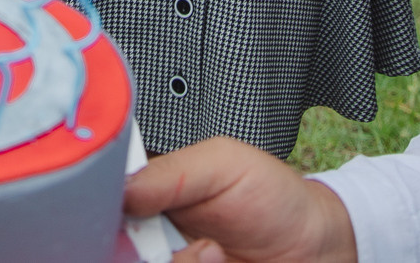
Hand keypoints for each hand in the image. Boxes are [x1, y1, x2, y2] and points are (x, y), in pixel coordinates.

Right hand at [124, 137, 356, 262]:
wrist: (315, 247)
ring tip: (216, 256)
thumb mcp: (224, 165)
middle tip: (198, 245)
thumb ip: (170, 173)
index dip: (108, 219)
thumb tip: (120, 188)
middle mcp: (152, 239)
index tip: (128, 219)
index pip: (105, 209)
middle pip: (118, 252)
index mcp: (150, 197)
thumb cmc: (274, 198)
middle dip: (147, 252)